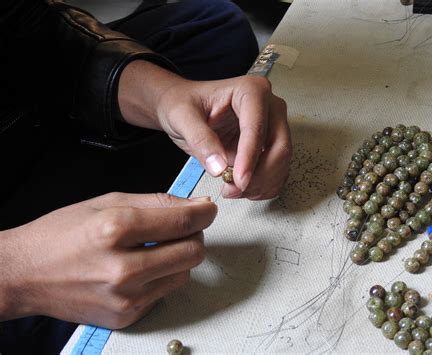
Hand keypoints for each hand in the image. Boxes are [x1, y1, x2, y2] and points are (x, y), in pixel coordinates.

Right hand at [0, 192, 215, 328]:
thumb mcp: (107, 203)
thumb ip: (157, 202)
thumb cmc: (61, 234)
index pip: (182, 221)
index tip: (208, 208)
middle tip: (182, 226)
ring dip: (181, 256)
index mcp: (115, 230)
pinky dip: (163, 275)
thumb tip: (196, 204)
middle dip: (196, 234)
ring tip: (158, 247)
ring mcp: (125, 297)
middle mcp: (122, 268)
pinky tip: (143, 267)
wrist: (25, 275)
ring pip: (185, 273)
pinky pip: (166, 292)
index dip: (205, 212)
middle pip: (193, 251)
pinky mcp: (126, 316)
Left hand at [119, 61, 291, 199]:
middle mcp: (269, 106)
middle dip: (258, 175)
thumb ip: (200, 140)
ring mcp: (273, 126)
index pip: (257, 128)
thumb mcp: (182, 117)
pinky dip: (263, 186)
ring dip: (260, 184)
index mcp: (251, 90)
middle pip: (279, 146)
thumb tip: (218, 168)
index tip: (238, 181)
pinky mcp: (271, 145)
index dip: (249, 158)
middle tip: (232, 190)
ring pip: (281, 162)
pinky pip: (278, 171)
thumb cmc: (184, 104)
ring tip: (231, 190)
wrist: (185, 108)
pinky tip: (243, 189)